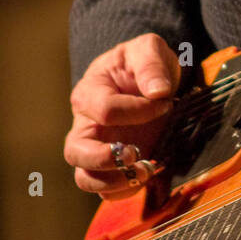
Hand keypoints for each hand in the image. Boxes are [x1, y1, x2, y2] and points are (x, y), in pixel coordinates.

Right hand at [64, 33, 180, 196]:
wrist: (147, 79)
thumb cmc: (142, 63)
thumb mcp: (148, 49)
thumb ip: (150, 63)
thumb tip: (157, 92)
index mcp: (90, 92)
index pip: (105, 110)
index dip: (137, 111)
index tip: (165, 103)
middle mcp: (85, 125)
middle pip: (76, 152)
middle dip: (105, 159)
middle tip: (136, 153)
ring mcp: (96, 149)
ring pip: (85, 178)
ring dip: (115, 182)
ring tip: (145, 171)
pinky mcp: (112, 167)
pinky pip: (108, 190)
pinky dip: (126, 190)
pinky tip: (149, 174)